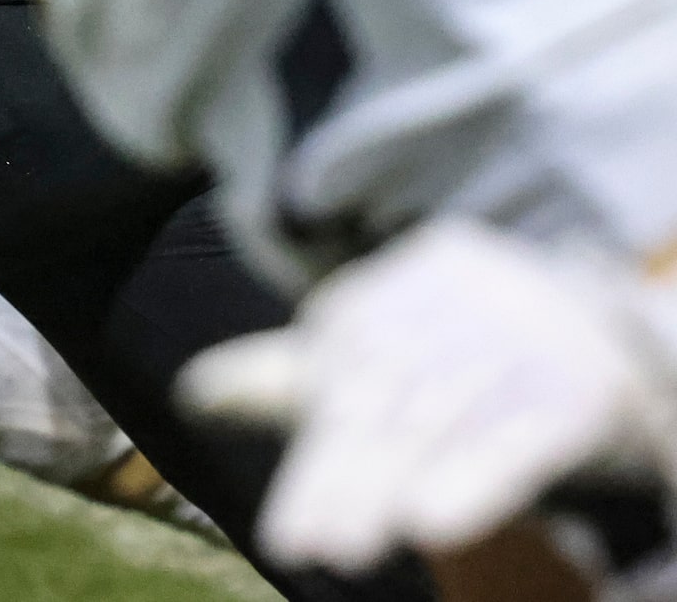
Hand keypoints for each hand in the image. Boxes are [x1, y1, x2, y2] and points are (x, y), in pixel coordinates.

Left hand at [180, 221, 676, 571]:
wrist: (629, 331)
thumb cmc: (486, 352)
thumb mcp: (397, 350)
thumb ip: (296, 374)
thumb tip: (194, 391)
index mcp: (414, 275)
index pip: (349, 361)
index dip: (314, 445)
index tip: (285, 531)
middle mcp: (467, 293)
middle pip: (391, 395)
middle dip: (340, 474)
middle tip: (302, 544)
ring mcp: (528, 334)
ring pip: (443, 420)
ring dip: (388, 487)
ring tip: (340, 548)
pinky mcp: (588, 388)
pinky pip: (524, 433)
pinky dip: (474, 481)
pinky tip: (430, 522)